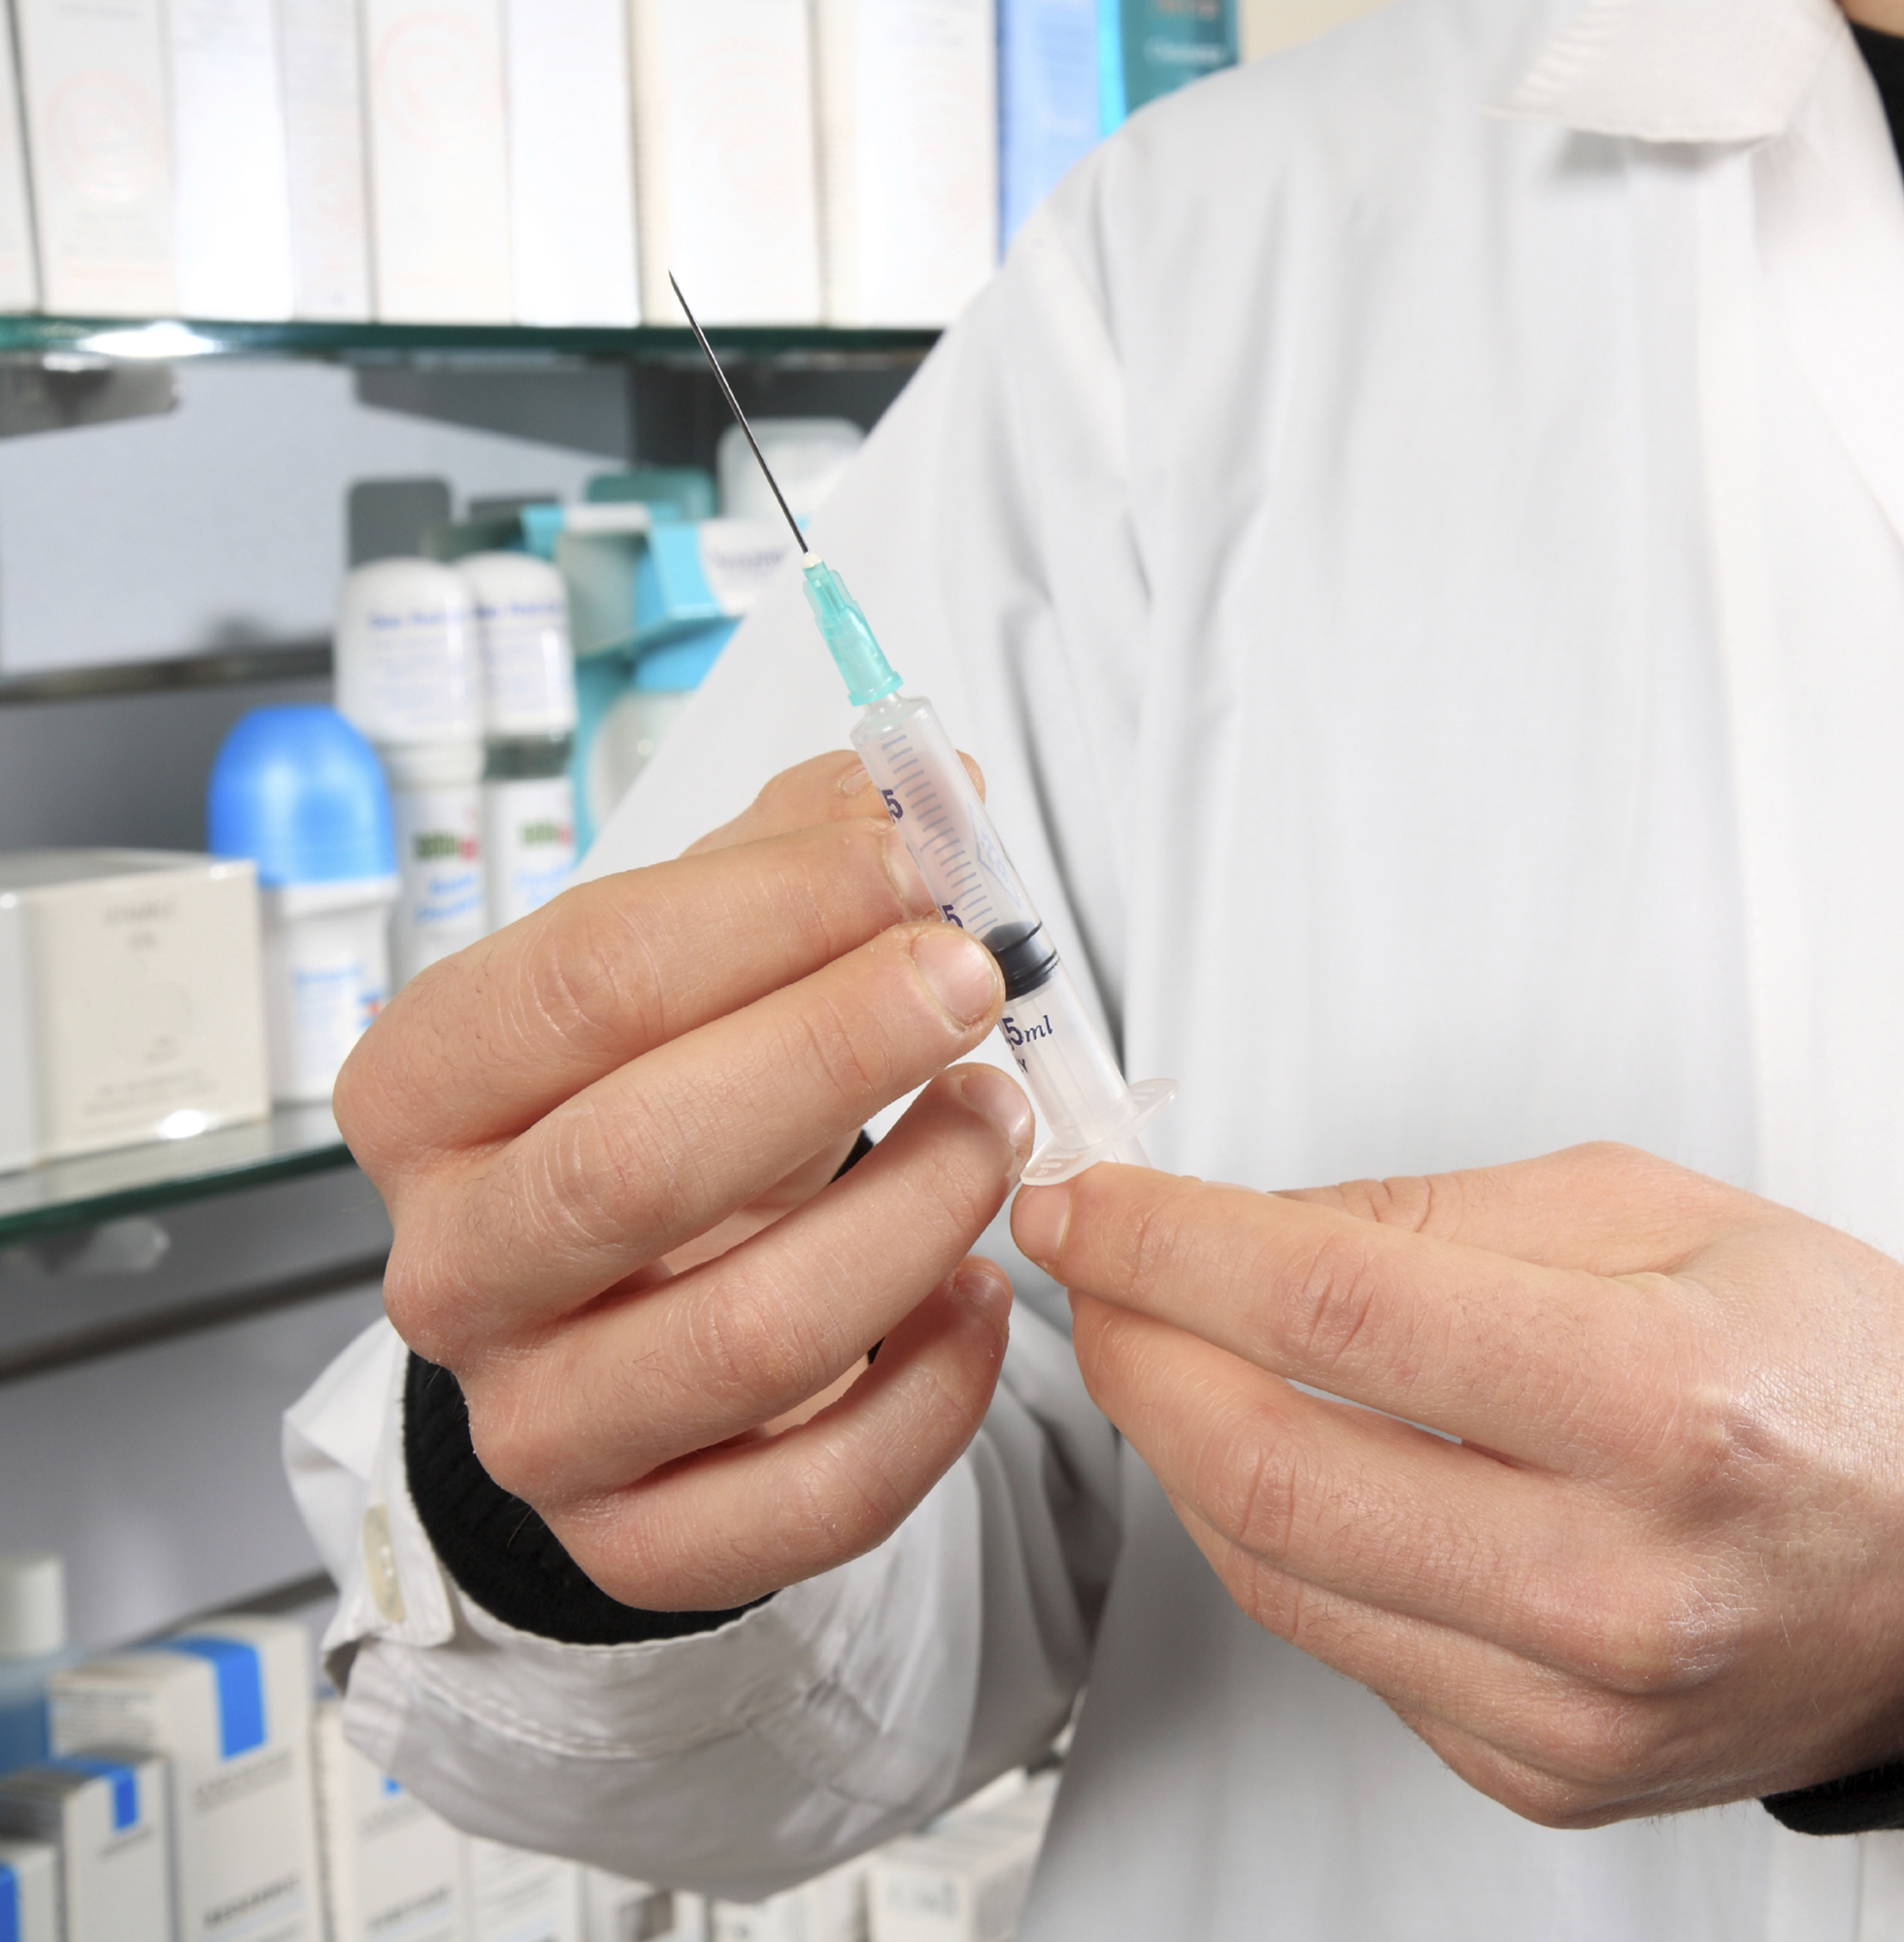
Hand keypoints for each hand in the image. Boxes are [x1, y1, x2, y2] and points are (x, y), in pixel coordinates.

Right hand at [345, 752, 1035, 1611]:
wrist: (603, 1333)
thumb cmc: (656, 1120)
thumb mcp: (694, 973)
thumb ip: (796, 866)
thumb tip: (931, 791)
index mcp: (428, 1093)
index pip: (587, 980)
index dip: (775, 909)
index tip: (918, 864)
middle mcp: (453, 1266)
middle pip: (640, 1160)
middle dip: (839, 1052)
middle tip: (977, 983)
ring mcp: (540, 1424)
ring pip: (751, 1336)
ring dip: (917, 1213)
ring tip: (999, 1129)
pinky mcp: (644, 1541)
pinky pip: (819, 1492)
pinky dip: (935, 1392)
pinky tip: (978, 1297)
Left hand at [1011, 1143, 1903, 1824]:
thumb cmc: (1847, 1380)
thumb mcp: (1668, 1213)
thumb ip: (1440, 1215)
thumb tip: (1250, 1227)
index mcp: (1666, 1403)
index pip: (1339, 1313)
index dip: (1173, 1250)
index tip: (1093, 1207)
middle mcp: (1620, 1578)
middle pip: (1273, 1470)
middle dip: (1137, 1357)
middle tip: (1097, 1280)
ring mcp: (1578, 1703)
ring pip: (1281, 1577)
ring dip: (1187, 1454)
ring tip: (1172, 1358)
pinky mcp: (1547, 1771)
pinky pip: (1351, 1651)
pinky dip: (1290, 1549)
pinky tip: (1298, 1469)